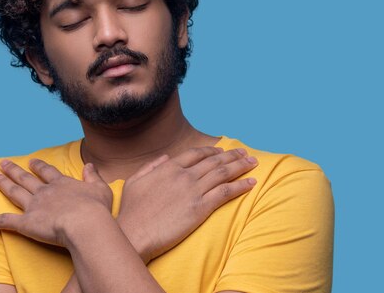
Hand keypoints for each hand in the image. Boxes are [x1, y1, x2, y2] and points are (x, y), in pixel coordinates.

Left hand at [0, 159, 112, 246]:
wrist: (85, 224)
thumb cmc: (96, 210)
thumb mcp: (100, 189)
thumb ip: (93, 177)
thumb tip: (89, 165)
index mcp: (61, 184)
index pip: (47, 172)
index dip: (38, 166)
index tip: (32, 161)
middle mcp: (45, 192)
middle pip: (26, 178)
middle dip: (14, 170)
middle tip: (3, 163)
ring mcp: (34, 206)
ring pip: (14, 192)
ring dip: (3, 184)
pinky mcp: (26, 223)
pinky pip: (6, 221)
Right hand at [117, 146, 257, 261]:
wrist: (134, 234)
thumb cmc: (131, 212)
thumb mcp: (134, 182)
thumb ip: (150, 167)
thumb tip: (164, 158)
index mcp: (168, 167)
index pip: (196, 154)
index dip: (211, 150)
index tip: (222, 150)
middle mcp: (183, 175)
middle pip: (214, 161)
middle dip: (232, 155)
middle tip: (245, 153)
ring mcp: (193, 191)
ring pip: (223, 173)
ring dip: (240, 166)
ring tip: (253, 163)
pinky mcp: (200, 209)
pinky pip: (225, 193)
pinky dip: (240, 186)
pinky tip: (251, 183)